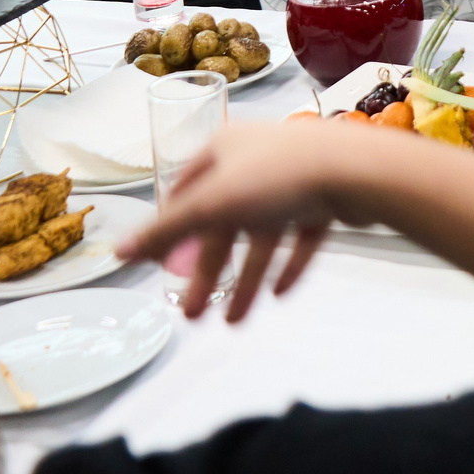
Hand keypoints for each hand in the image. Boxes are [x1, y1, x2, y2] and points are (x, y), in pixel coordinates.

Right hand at [117, 121, 368, 320]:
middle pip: (222, 224)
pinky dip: (286, 266)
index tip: (161, 267)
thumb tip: (117, 252)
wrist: (356, 169)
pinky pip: (298, 238)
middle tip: (192, 314)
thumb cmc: (276, 177)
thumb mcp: (211, 204)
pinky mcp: (323, 198)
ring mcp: (291, 178)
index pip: (184, 192)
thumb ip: (166, 231)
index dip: (171, 231)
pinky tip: (277, 297)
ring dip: (245, 280)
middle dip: (208, 272)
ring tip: (231, 323)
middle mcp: (254, 160)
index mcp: (223, 150)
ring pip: (260, 237)